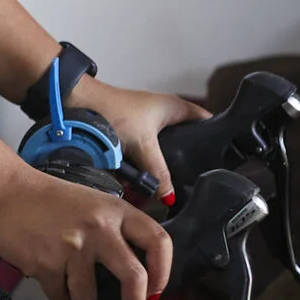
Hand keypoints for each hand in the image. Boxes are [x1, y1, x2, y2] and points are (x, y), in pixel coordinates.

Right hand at [0, 165, 174, 299]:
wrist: (3, 191)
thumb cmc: (47, 199)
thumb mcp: (92, 204)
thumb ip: (116, 232)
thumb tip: (135, 276)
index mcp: (115, 211)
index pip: (158, 242)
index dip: (163, 273)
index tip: (156, 293)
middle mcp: (99, 228)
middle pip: (134, 278)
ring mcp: (73, 247)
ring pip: (88, 294)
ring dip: (76, 291)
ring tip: (61, 266)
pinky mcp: (47, 263)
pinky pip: (59, 294)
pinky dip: (54, 288)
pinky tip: (44, 264)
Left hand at [70, 77, 208, 201]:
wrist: (76, 103)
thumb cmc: (110, 109)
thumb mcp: (141, 144)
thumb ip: (158, 171)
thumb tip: (169, 195)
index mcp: (175, 108)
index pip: (208, 122)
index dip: (217, 139)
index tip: (223, 160)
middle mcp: (164, 116)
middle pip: (186, 143)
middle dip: (186, 164)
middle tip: (192, 183)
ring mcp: (147, 126)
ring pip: (162, 153)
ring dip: (160, 169)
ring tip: (166, 190)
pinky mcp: (131, 136)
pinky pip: (143, 157)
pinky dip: (143, 169)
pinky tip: (143, 185)